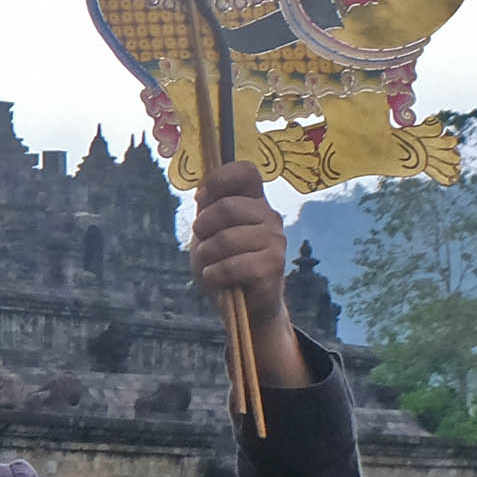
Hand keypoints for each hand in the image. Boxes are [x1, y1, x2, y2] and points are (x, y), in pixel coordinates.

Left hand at [188, 162, 291, 335]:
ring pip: (225, 239)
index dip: (219, 179)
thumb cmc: (224, 262)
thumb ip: (207, 207)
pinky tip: (216, 277)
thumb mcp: (209, 231)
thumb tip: (202, 190)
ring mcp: (275, 240)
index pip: (245, 172)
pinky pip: (231, 265)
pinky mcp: (273, 266)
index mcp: (254, 201)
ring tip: (210, 264)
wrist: (244, 304)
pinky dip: (214, 274)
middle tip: (204, 244)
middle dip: (203, 227)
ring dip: (206, 255)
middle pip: (227, 207)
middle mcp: (269, 216)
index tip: (202, 198)